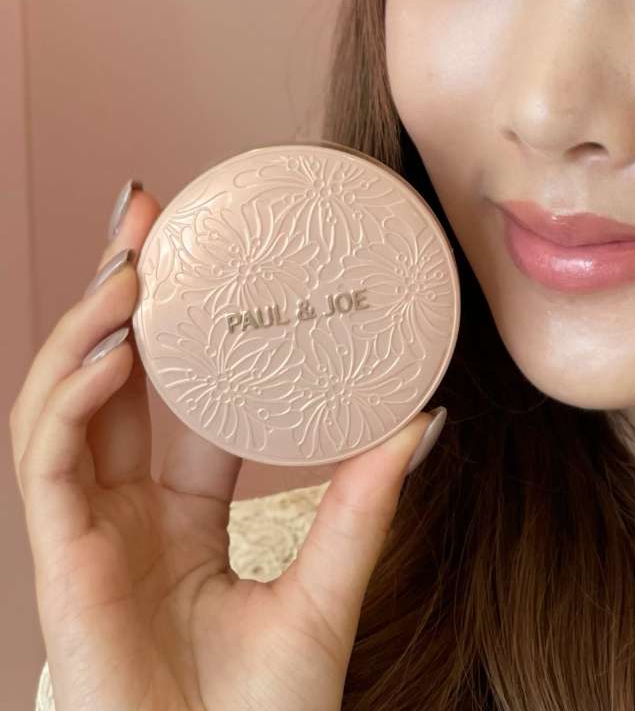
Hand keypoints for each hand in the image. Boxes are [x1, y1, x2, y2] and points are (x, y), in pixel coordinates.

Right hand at [10, 181, 444, 710]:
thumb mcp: (331, 586)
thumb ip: (366, 503)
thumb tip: (427, 418)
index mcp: (182, 512)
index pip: (172, 395)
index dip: (179, 324)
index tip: (205, 246)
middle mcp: (127, 511)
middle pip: (110, 376)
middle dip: (119, 290)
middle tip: (146, 208)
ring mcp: (87, 535)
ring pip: (64, 402)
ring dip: (90, 326)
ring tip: (133, 261)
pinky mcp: (61, 566)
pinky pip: (49, 464)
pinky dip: (74, 399)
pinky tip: (116, 351)